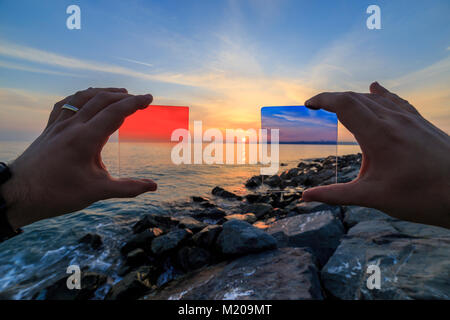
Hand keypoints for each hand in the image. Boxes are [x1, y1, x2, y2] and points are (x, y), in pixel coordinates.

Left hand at [1, 87, 156, 228]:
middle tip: (140, 99)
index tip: (149, 98)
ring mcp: (58, 125)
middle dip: (124, 97)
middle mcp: (72, 126)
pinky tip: (84, 100)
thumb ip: (128, 188)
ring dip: (103, 92)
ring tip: (118, 93)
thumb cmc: (57, 194)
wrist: (19, 194)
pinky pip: (65, 104)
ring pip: (83, 98)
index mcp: (86, 138)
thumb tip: (153, 186)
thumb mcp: (97, 192)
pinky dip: (80, 98)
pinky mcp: (49, 129)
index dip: (135, 104)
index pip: (115, 112)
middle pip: (101, 100)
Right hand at [302, 82, 449, 227]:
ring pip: (376, 98)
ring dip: (353, 98)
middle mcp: (394, 120)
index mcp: (379, 135)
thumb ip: (336, 195)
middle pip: (357, 97)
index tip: (308, 104)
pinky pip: (395, 100)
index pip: (344, 104)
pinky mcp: (421, 123)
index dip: (323, 99)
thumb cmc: (420, 197)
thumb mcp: (373, 197)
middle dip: (333, 99)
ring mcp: (410, 119)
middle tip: (317, 107)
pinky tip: (377, 88)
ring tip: (339, 105)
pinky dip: (379, 95)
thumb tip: (306, 197)